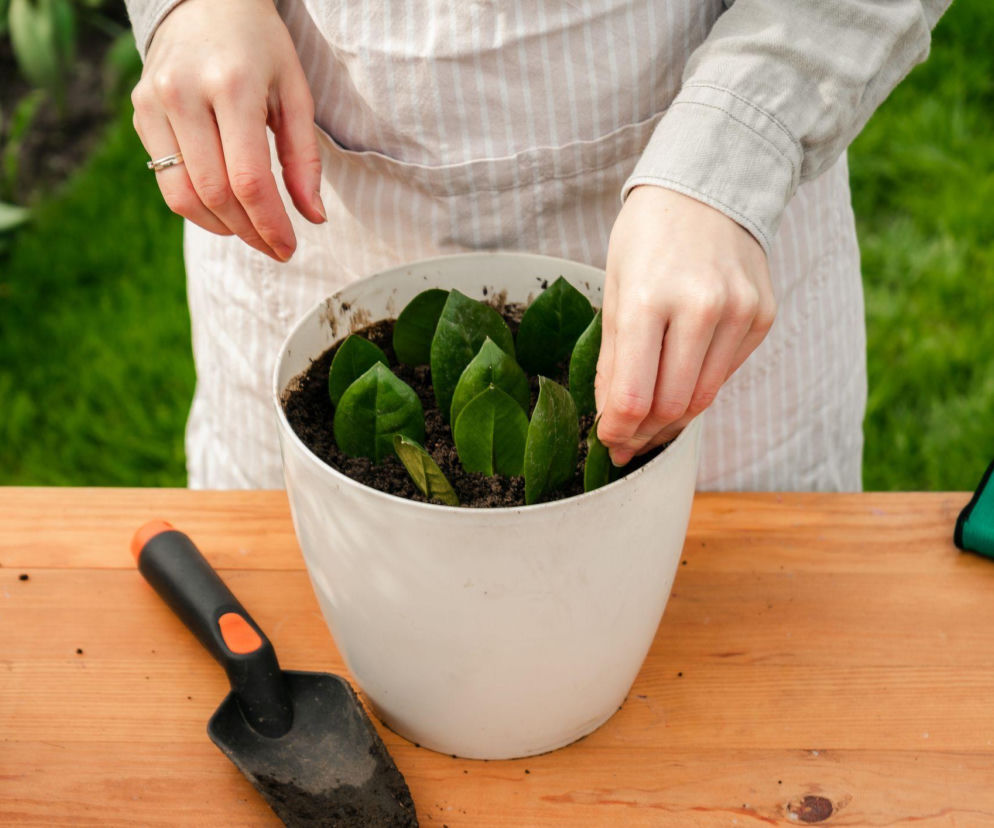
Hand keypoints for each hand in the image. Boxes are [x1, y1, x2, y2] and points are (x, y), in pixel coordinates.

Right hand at [131, 0, 325, 261]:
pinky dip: (197, 206)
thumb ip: (305, 157)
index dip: (269, 224)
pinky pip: (165, 180)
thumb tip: (314, 218)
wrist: (205, 1)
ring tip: (251, 232)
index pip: (249, 178)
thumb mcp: (295, 92)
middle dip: (249, 231)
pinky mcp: (139, 112)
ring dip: (221, 227)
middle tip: (275, 247)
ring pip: (183, 195)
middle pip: (216, 192)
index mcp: (233, 86)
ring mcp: (154, 103)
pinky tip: (224, 209)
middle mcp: (186, 93)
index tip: (289, 248)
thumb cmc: (260, 48)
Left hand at [595, 186, 775, 465]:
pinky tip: (680, 380)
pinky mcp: (763, 316)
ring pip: (703, 397)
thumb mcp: (615, 289)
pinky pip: (726, 373)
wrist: (709, 186)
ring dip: (673, 420)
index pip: (634, 395)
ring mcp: (738, 312)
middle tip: (627, 444)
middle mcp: (699, 307)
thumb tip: (611, 419)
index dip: (618, 430)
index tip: (608, 441)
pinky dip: (699, 386)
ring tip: (650, 425)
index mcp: (647, 298)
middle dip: (645, 433)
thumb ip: (612, 359)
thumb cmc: (648, 237)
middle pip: (672, 405)